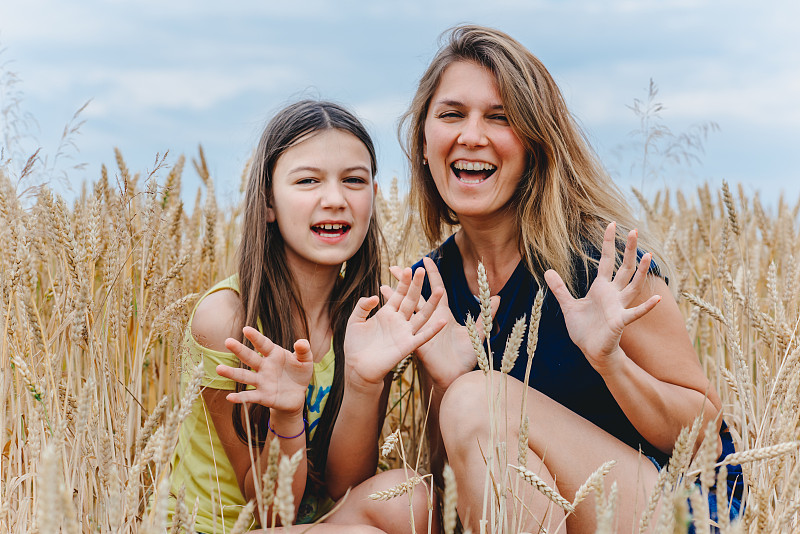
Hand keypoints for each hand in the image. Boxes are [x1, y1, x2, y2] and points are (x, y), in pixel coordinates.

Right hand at [217, 327, 313, 415]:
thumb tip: (301, 342)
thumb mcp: (305, 361)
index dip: (256, 337)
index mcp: (274, 354)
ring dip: (232, 373)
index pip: (264, 344)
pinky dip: (240, 397)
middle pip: (250, 357)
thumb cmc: (299, 373)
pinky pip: (250, 396)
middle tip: (227, 341)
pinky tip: (230, 397)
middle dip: (239, 350)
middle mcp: (264, 366)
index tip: (246, 329)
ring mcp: (262, 381)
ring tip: (219, 369)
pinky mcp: (263, 396)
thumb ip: (304, 350)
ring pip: (245, 376)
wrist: (298, 395)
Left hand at [343, 266, 446, 390]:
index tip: (407, 269)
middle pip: (410, 300)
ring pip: (421, 316)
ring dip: (431, 304)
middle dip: (416, 286)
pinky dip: (433, 329)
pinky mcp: (407, 346)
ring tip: (440, 290)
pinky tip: (443, 322)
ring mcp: (404, 333)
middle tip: (421, 270)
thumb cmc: (355, 345)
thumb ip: (362, 306)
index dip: (403, 283)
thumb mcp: (354, 321)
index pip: (398, 295)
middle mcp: (398, 321)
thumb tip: (375, 296)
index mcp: (387, 314)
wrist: (357, 368)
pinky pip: (423, 337)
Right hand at [392, 257, 499, 390]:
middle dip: (406, 281)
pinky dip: (395, 315)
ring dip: (394, 296)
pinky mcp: (415, 340)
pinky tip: (385, 306)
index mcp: (443, 313)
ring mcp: (420, 329)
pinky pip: (405, 325)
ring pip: (406, 308)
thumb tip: (497, 296)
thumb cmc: (467, 356)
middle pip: (416, 294)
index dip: (432, 274)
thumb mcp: (478, 332)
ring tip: (383, 284)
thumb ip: (487, 314)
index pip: (436, 288)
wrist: (457, 376)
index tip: (425, 259)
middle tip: (395, 267)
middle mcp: (429, 318)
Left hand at [544, 222, 660, 373]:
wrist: (590, 351)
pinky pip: (635, 313)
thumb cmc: (583, 329)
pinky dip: (646, 307)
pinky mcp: (620, 322)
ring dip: (641, 272)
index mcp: (601, 288)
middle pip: (624, 267)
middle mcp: (613, 294)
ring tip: (649, 256)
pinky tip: (658, 299)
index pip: (607, 261)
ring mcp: (618, 307)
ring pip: (633, 285)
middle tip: (634, 230)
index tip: (611, 224)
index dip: (609, 243)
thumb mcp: (568, 305)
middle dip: (628, 249)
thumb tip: (548, 271)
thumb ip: (560, 288)